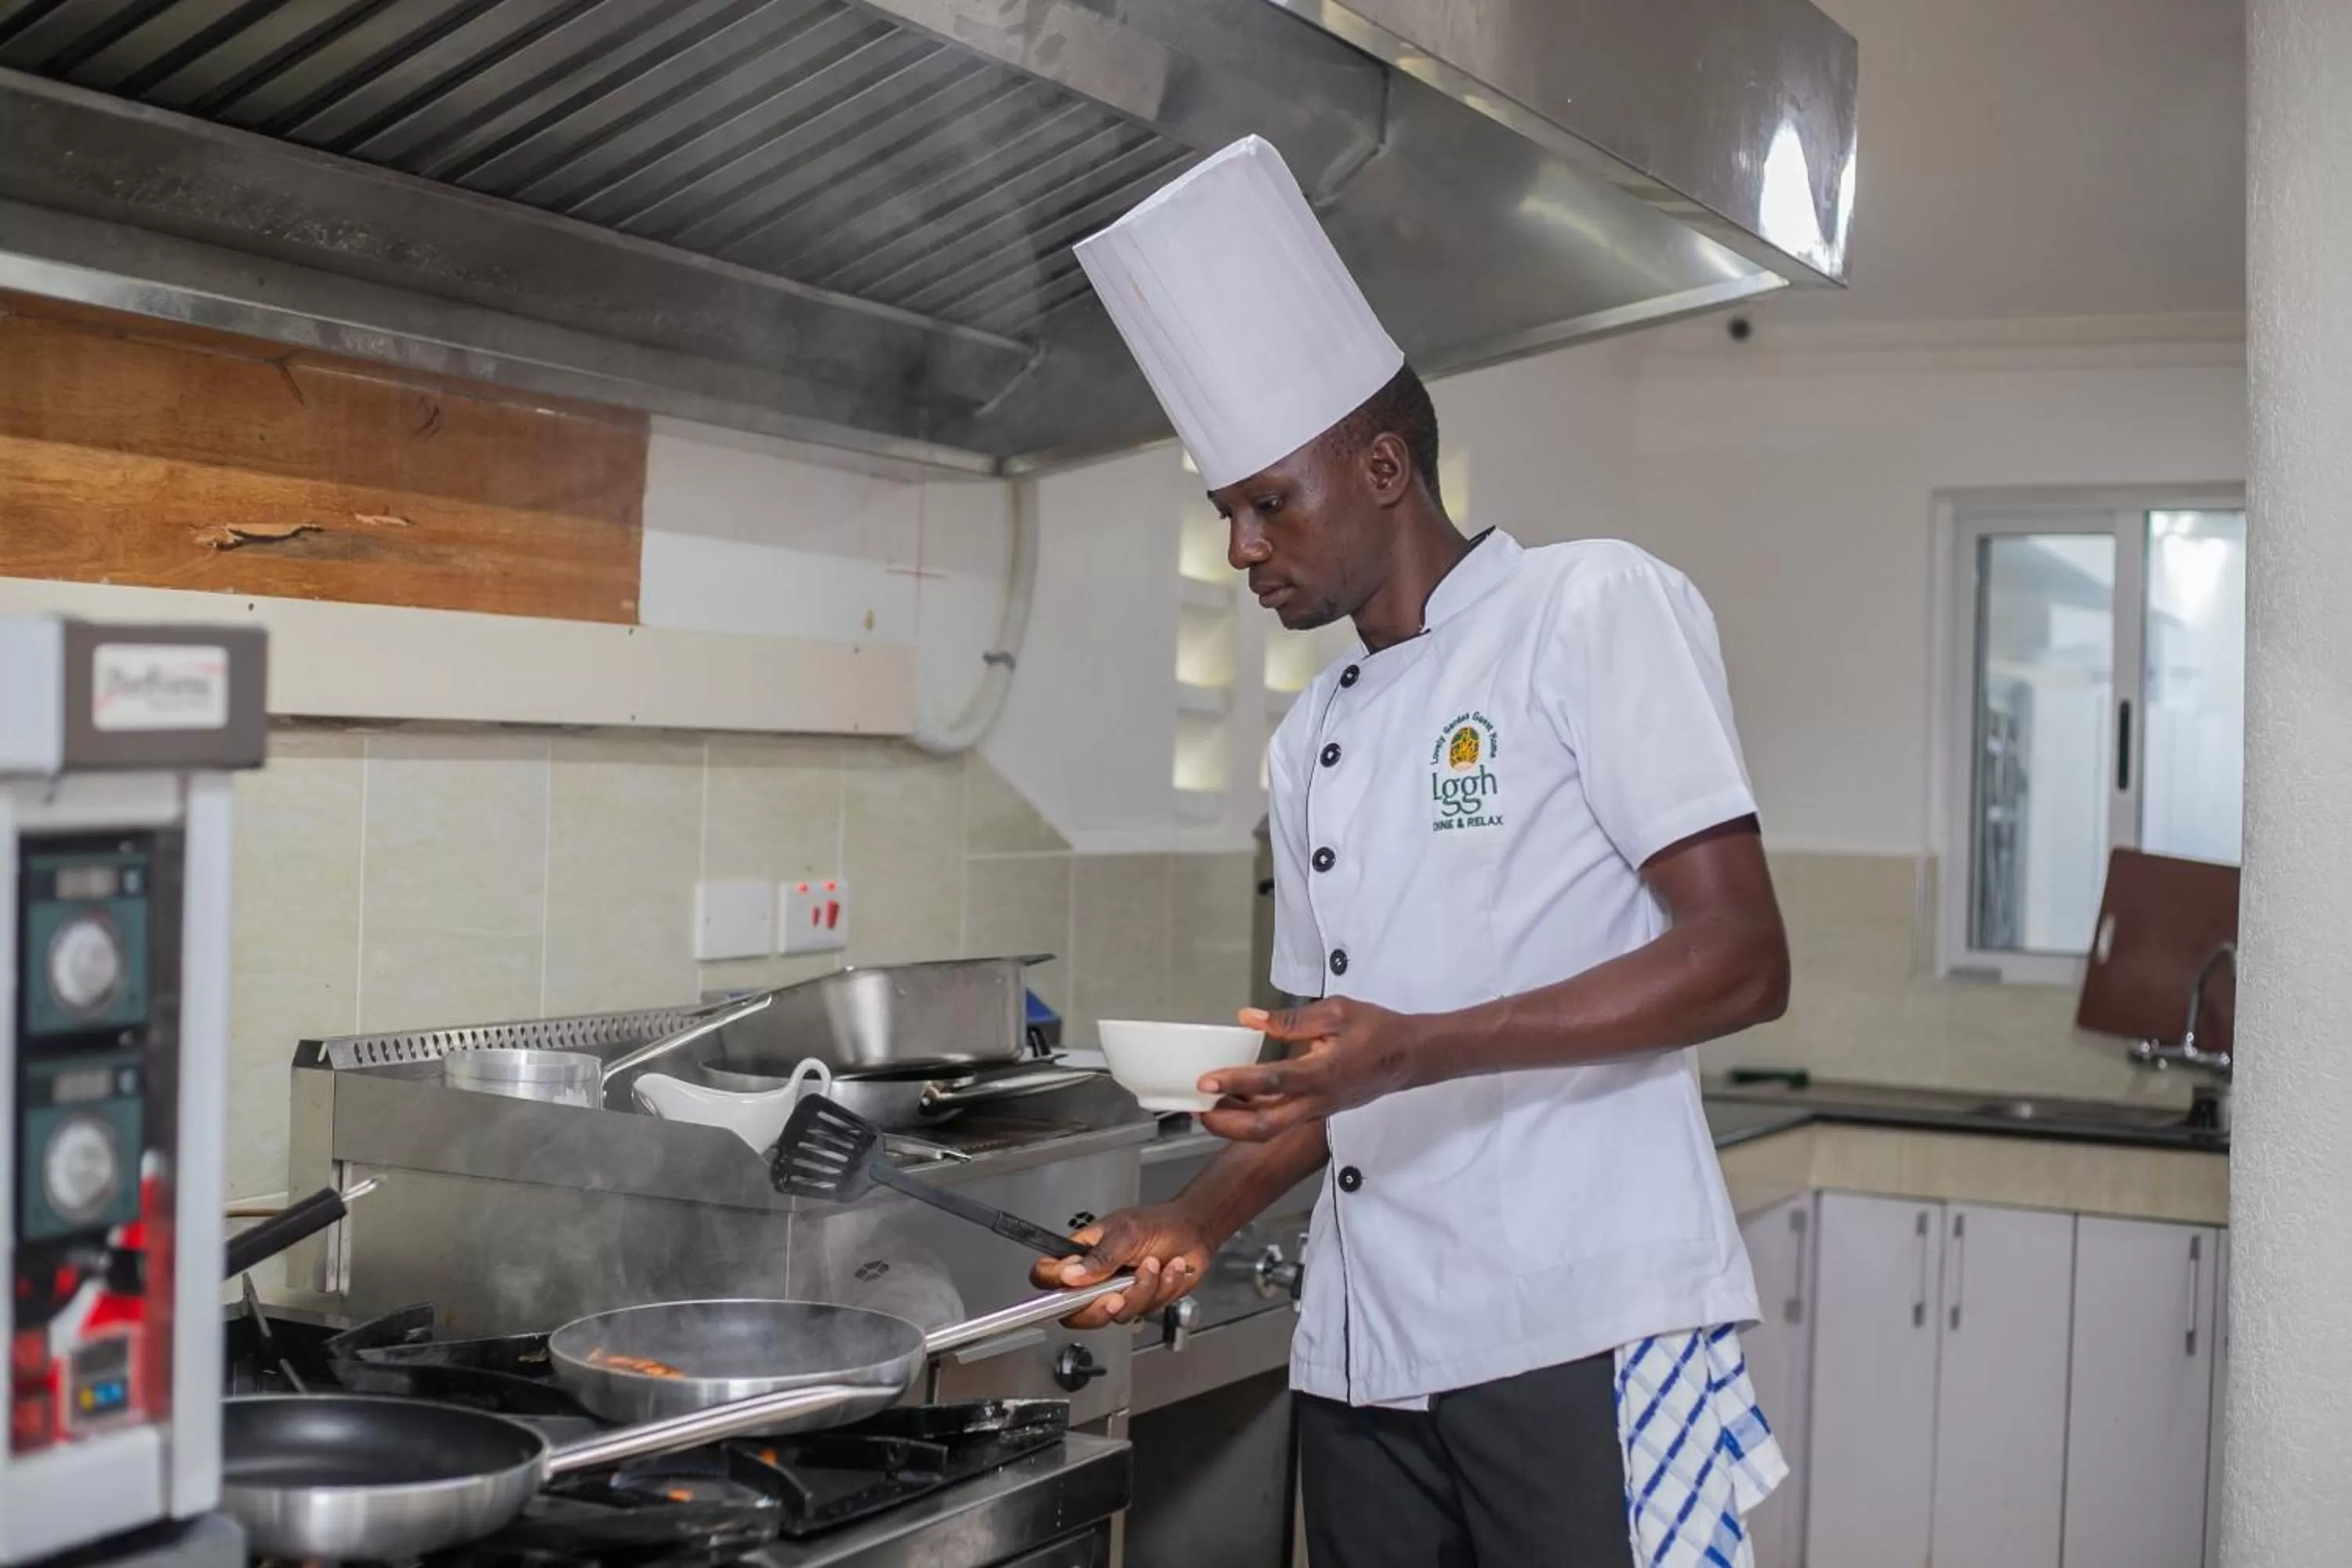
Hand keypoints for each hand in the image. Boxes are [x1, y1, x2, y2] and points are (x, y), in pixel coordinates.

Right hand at [1029, 1203, 1216, 1327]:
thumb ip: (1099, 1257)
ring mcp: (1115, 1293)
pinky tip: (1169, 1269)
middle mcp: (1094, 1278)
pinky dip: (1161, 1289)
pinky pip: (1143, 1311)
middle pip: (1073, 1311)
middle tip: (1116, 1294)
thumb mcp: (1126, 1233)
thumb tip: (1070, 1275)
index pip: (1047, 1275)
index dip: (1052, 1285)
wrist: (1194, 1233)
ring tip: (1153, 1264)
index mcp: (1081, 1253)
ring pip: (1114, 1314)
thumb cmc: (1159, 1223)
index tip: (1071, 1286)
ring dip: (1141, 1289)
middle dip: (1099, 1306)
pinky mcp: (1138, 1304)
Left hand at [1198, 1001, 1429, 1140]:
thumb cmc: (1377, 1030)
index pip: (1272, 1082)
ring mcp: (1317, 1111)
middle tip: (1196, 1110)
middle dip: (1225, 1124)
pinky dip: (1253, 1116)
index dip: (1236, 1082)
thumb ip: (1290, 1019)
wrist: (1409, 1057)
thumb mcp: (1336, 1012)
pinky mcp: (1317, 1112)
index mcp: (1322, 1073)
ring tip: (1207, 1109)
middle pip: (1264, 1127)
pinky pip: (1280, 1121)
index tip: (1206, 1080)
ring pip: (1270, 1130)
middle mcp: (1317, 1101)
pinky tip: (1234, 1103)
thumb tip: (1248, 1017)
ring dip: (1235, 1125)